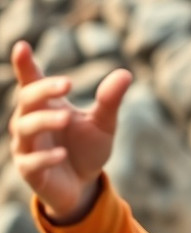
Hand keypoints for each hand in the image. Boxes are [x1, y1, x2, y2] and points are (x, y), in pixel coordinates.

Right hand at [8, 40, 131, 222]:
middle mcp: (30, 122)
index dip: (25, 64)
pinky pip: (31, 162)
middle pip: (27, 99)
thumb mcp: (103, 124)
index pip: (31, 81)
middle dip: (44, 90)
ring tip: (66, 118)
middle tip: (67, 84)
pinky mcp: (30, 170)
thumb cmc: (88, 149)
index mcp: (46, 106)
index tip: (22, 46)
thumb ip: (109, 101)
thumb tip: (126, 73)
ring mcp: (27, 146)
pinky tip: (62, 154)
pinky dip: (45, 157)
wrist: (84, 186)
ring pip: (25, 128)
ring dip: (44, 121)